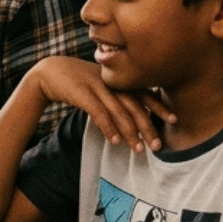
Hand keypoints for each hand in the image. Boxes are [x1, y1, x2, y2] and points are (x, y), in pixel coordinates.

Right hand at [26, 57, 174, 151]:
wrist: (48, 72)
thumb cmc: (77, 81)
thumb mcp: (100, 83)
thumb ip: (116, 93)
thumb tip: (134, 112)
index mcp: (117, 78)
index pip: (143, 93)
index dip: (159, 106)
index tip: (174, 120)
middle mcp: (111, 81)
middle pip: (135, 106)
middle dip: (148, 127)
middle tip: (158, 146)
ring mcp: (97, 86)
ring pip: (119, 112)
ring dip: (131, 132)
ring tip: (139, 150)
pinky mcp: (81, 93)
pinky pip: (99, 112)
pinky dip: (108, 127)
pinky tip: (116, 141)